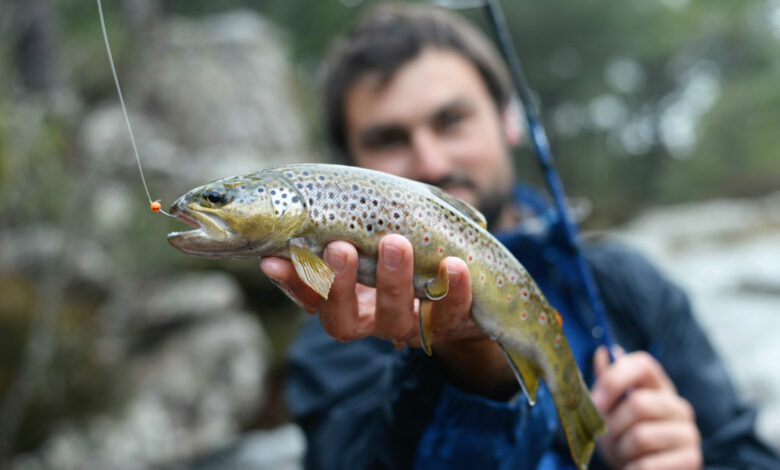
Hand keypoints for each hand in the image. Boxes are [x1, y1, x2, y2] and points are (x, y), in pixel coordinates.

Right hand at [260, 234, 515, 398]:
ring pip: (394, 319)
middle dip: (339, 284)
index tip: (273, 260)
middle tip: (341, 247)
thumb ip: (347, 227)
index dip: (292, 283)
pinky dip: (454, 290)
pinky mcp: (449, 325)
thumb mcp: (377, 238)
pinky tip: (455, 264)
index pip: (310, 299)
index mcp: (346, 300)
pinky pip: (450, 314)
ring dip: (393, 281)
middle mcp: (370, 320)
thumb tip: (301, 206)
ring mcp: (409, 326)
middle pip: (343, 320)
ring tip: (396, 243)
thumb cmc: (410, 251)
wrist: (473, 290)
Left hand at [591, 346, 702, 469]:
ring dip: (621, 450)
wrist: (641, 469)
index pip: (643, 365)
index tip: (597, 402)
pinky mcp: (691, 459)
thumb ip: (608, 382)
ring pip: (642, 436)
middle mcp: (678, 406)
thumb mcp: (611, 408)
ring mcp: (688, 433)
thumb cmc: (623, 436)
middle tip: (607, 436)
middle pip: (639, 404)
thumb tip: (604, 352)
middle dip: (614, 424)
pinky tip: (633, 467)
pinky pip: (649, 464)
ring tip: (622, 453)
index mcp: (658, 386)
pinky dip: (632, 468)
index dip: (615, 379)